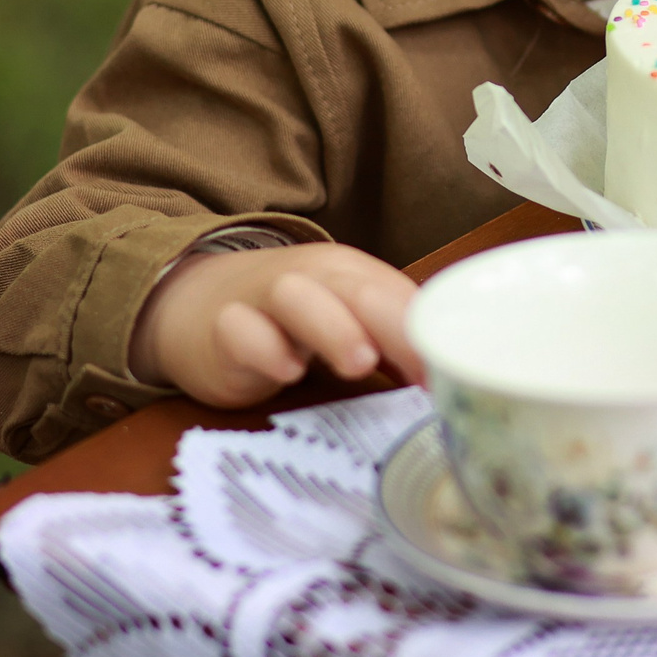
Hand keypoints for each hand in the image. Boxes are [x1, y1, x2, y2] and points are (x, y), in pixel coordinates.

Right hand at [128, 241, 423, 407]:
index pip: (397, 295)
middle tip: (417, 362)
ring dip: (332, 327)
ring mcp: (265, 300)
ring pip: (298, 298)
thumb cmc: (291, 321)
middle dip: (390, 321)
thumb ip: (392, 345)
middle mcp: (314, 279)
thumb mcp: (346, 322)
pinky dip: (263, 347)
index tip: (455, 372)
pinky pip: (241, 330)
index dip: (427, 332)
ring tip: (359, 363)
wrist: (201, 306)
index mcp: (353, 275)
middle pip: (355, 287)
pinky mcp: (223, 330)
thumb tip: (449, 381)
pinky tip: (285, 371)